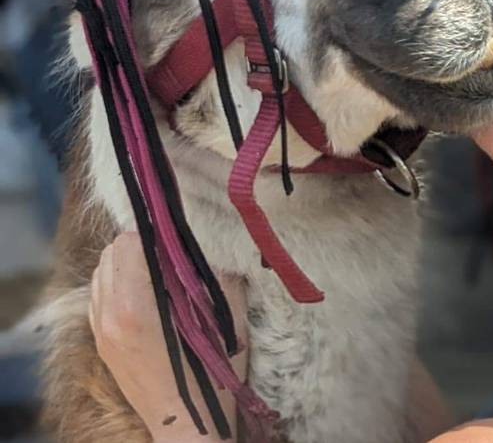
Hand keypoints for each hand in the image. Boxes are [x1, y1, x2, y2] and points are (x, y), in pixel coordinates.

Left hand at [89, 233, 248, 441]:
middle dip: (141, 245)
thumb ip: (221, 278)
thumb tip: (216, 247)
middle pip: (112, 253)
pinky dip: (117, 285)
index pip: (131, 243)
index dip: (157, 234)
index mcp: (138, 305)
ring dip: (127, 264)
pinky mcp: (102, 342)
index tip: (180, 237)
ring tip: (158, 274)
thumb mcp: (228, 321)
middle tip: (172, 253)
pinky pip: (99, 296)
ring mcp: (102, 329)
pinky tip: (144, 295)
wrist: (188, 424)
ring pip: (102, 272)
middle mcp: (111, 313)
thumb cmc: (213, 376)